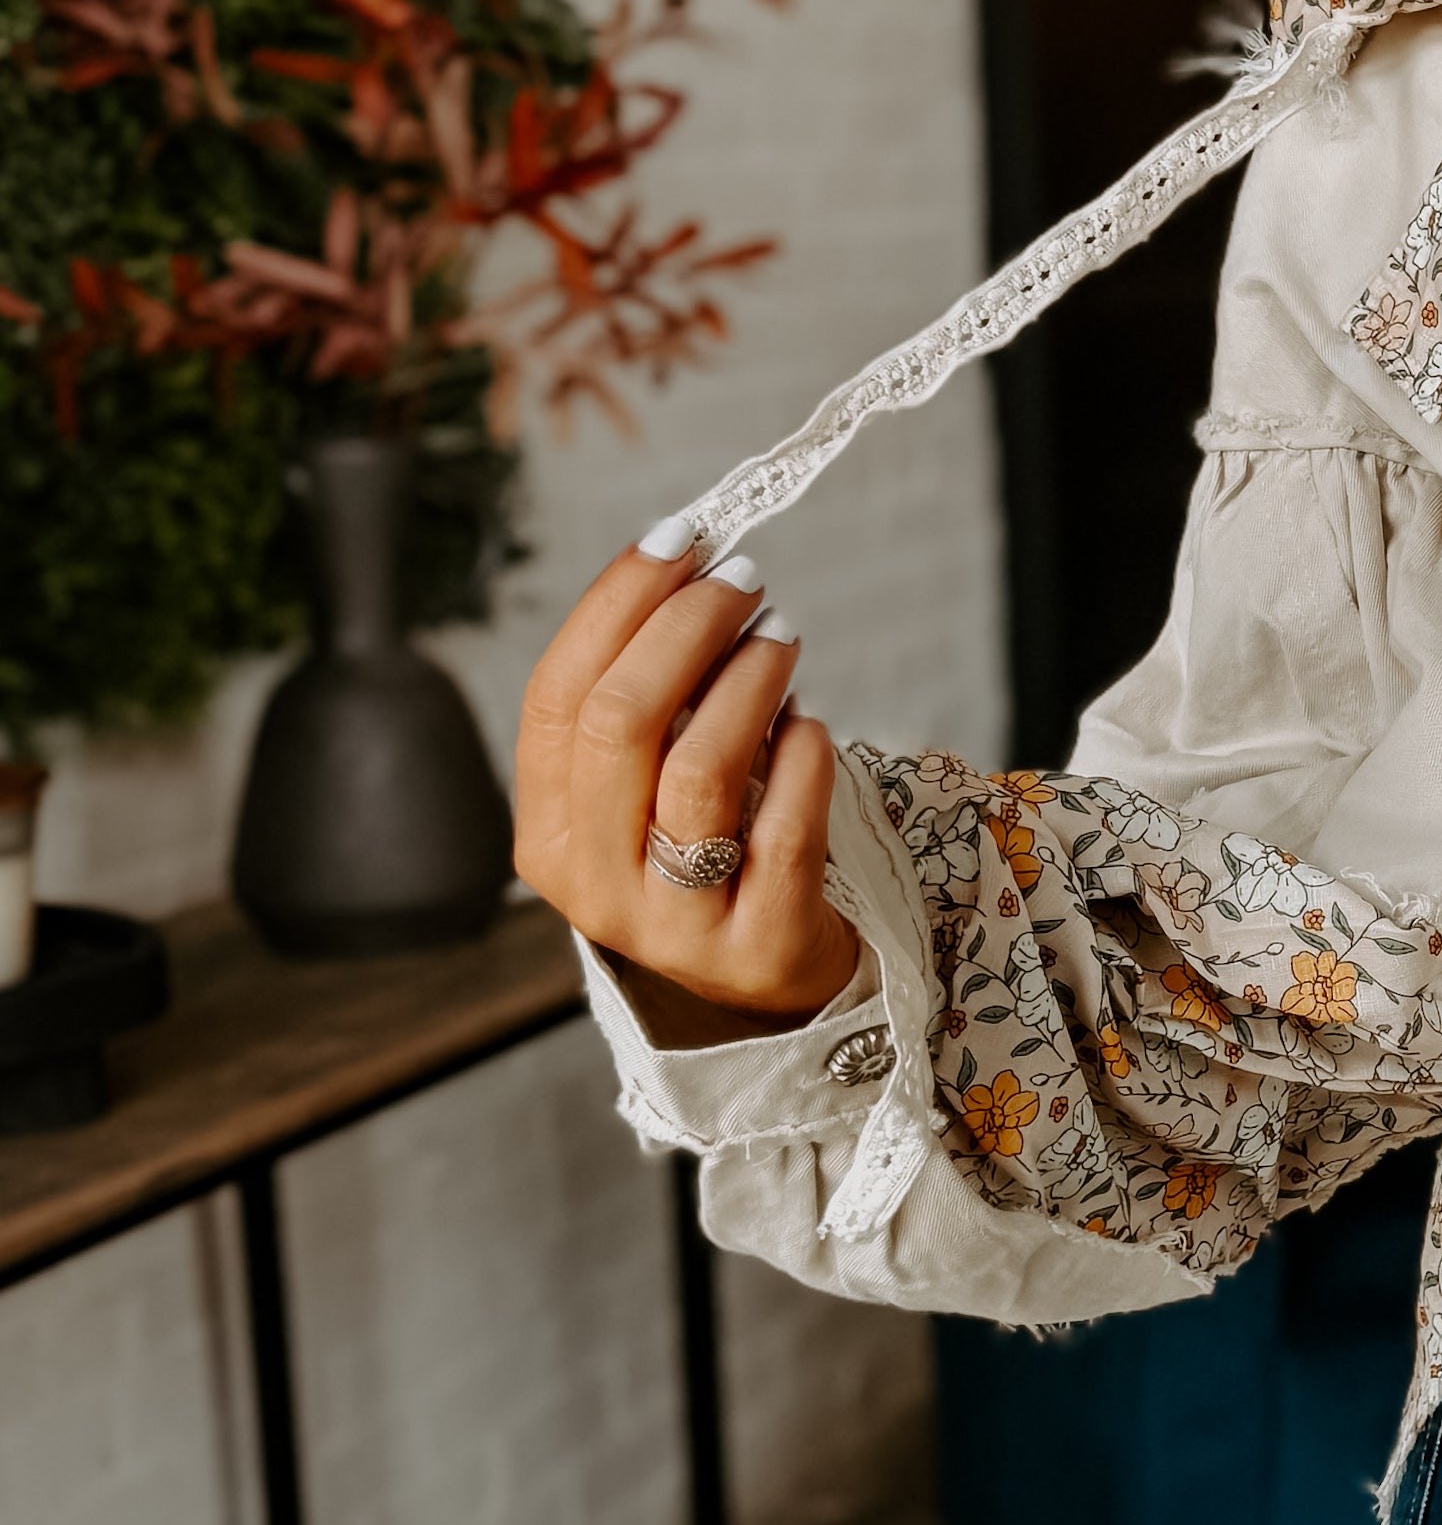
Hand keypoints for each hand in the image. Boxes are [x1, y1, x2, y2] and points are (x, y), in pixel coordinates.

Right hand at [514, 537, 854, 1044]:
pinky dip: (803, 755)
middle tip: (745, 580)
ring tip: (783, 636)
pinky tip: (812, 723)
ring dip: (747, 680)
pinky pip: (784, 826)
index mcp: (546, 834)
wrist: (769, 985)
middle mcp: (595, 884)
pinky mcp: (759, 943)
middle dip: (685, 628)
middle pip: (621, 723)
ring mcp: (674, 924)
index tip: (678, 539)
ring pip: (699, 769)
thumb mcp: (645, 792)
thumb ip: (647, 703)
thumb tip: (689, 566)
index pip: (557, 696)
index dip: (616, 604)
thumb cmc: (706, 854)